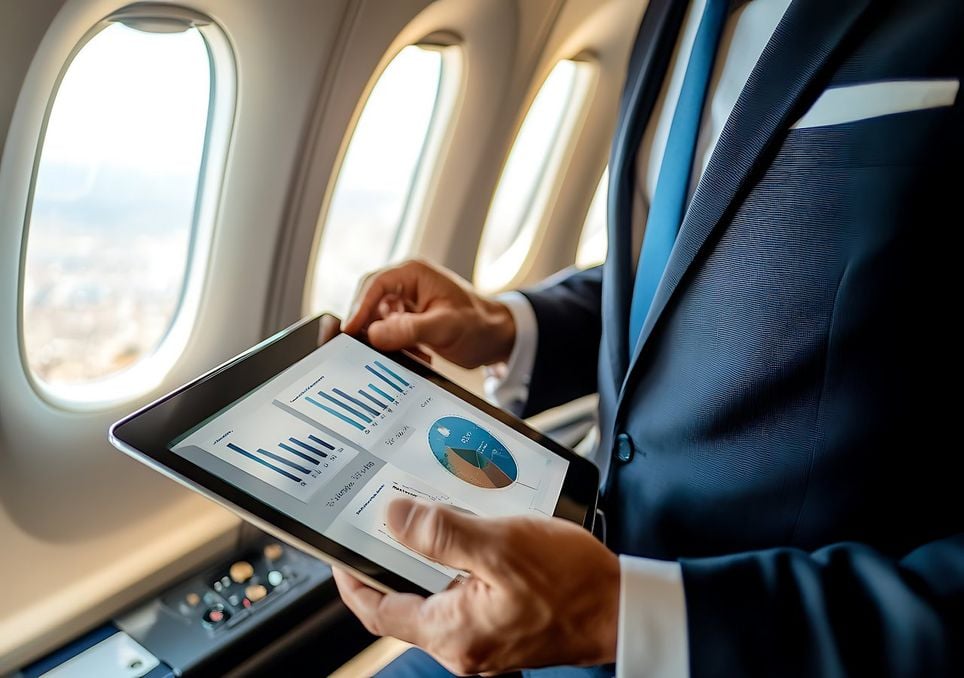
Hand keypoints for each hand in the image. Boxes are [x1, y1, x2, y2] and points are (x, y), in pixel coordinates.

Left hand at [333, 498, 619, 674]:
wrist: (622, 609)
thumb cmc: (572, 584)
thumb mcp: (501, 546)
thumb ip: (442, 533)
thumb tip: (394, 519)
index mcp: (453, 632)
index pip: (378, 610)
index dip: (351, 578)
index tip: (339, 547)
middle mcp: (462, 644)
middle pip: (403, 601)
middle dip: (390, 560)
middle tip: (382, 520)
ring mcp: (482, 639)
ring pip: (434, 595)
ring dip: (426, 558)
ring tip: (426, 517)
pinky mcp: (500, 627)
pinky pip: (462, 594)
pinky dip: (455, 565)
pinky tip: (467, 535)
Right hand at [342, 260, 515, 368]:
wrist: (496, 338)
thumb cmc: (479, 325)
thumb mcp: (445, 327)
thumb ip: (410, 330)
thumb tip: (374, 334)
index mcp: (415, 273)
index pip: (376, 284)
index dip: (359, 307)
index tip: (350, 331)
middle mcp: (407, 283)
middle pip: (370, 300)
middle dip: (368, 325)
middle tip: (364, 347)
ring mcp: (407, 301)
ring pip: (378, 319)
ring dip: (385, 338)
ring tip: (406, 352)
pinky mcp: (409, 318)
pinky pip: (389, 331)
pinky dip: (396, 345)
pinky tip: (415, 355)